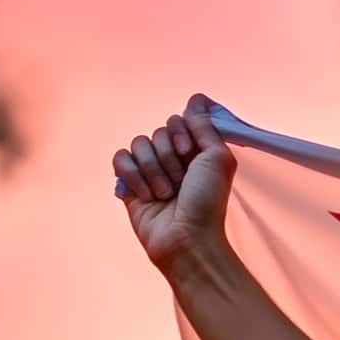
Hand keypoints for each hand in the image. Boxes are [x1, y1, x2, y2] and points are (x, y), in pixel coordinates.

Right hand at [116, 94, 236, 272]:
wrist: (185, 239)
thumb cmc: (206, 203)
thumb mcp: (218, 159)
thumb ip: (206, 127)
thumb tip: (196, 100)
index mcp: (196, 151)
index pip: (178, 120)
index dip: (179, 133)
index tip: (187, 153)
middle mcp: (174, 159)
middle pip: (157, 131)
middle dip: (167, 157)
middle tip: (179, 182)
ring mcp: (151, 171)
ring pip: (138, 144)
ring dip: (152, 170)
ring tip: (164, 195)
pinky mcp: (131, 185)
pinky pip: (121, 159)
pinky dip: (132, 175)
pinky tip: (145, 195)